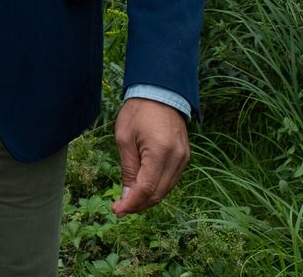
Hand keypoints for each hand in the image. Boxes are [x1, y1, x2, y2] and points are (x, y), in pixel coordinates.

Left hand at [112, 97, 189, 216]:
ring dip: (148, 198)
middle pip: (158, 193)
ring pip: (166, 189)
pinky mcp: (185, 157)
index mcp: (160, 152)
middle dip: (139, 204)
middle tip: (121, 207)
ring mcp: (184, 159)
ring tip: (129, 200)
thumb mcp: (124, 138)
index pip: (147, 189)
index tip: (116, 211)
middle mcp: (177, 159)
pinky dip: (157, 187)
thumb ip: (128, 168)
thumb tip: (128, 195)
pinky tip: (143, 187)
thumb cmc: (138, 111)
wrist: (160, 92)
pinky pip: (171, 180)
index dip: (131, 203)